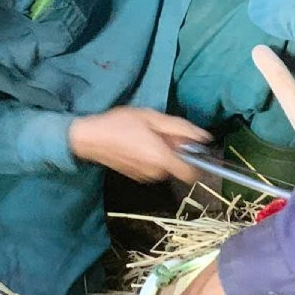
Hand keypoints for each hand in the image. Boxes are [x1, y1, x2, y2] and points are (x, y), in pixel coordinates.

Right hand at [68, 107, 206, 181]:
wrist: (90, 138)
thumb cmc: (120, 124)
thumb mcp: (153, 118)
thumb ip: (180, 128)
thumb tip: (204, 137)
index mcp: (162, 159)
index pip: (192, 174)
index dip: (196, 161)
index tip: (189, 146)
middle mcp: (156, 173)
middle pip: (178, 166)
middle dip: (175, 151)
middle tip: (159, 132)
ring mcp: (145, 176)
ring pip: (165, 166)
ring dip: (162, 152)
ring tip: (145, 135)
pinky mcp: (136, 176)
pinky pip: (152, 167)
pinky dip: (151, 157)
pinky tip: (137, 143)